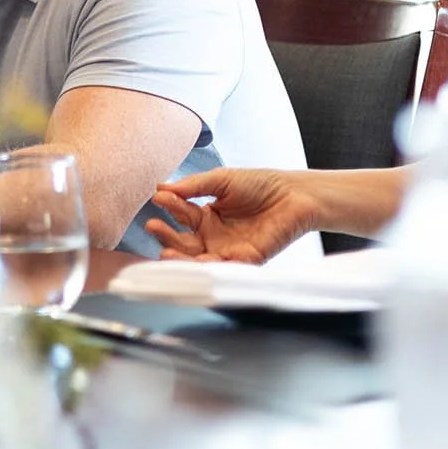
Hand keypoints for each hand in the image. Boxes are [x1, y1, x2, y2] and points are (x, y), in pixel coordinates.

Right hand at [144, 168, 318, 264]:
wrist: (294, 194)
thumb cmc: (260, 184)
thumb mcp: (222, 180)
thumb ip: (194, 186)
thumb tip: (162, 187)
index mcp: (206, 217)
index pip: (181, 215)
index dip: (169, 207)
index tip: (158, 198)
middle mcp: (213, 237)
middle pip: (183, 242)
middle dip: (166, 236)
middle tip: (153, 227)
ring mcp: (227, 250)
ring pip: (198, 259)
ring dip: (180, 258)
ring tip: (165, 253)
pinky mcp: (246, 261)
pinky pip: (225, 268)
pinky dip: (211, 268)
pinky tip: (199, 262)